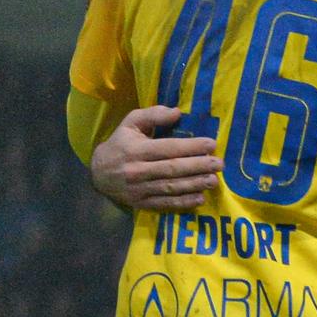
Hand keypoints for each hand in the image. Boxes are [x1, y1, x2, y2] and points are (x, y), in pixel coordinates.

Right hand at [90, 105, 221, 211]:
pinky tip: (200, 199)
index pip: (168, 148)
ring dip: (194, 184)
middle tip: (219, 164)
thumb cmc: (120, 144)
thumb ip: (152, 115)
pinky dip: (183, 202)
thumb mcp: (130, 124)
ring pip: (170, 187)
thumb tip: (176, 112)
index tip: (212, 144)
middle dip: (198, 166)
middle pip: (172, 169)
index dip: (191, 146)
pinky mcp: (141, 203)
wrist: (98, 173)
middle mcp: (137, 170)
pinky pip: (165, 204)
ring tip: (214, 180)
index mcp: (136, 150)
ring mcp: (139, 189)